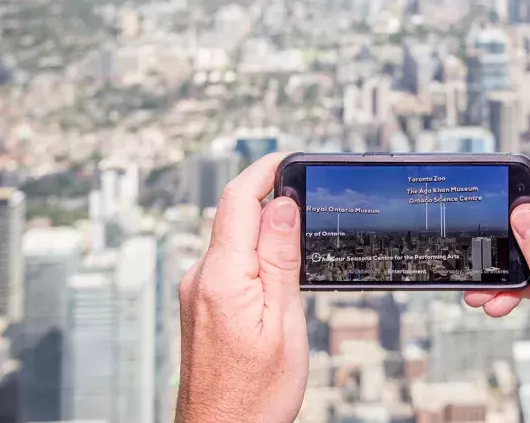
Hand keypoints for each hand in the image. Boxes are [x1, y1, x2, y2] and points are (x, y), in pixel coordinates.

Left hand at [176, 153, 308, 422]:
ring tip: (300, 233)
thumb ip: (279, 259)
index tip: (290, 159)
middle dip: (268, 196)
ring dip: (263, 226)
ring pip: (232, 238)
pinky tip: (278, 267)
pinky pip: (228, 261)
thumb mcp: (283, 322)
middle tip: (308, 193)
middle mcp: (201, 279)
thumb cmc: (255, 394)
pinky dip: (254, 251)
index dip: (264, 171)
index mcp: (222, 279)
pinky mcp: (202, 303)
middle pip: (233, 215)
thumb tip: (282, 205)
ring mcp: (198, 291)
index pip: (237, 201)